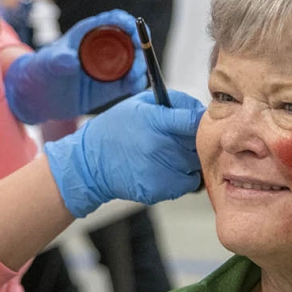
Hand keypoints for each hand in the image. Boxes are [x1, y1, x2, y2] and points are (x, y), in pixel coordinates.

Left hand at [3, 10, 146, 123]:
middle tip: (140, 59)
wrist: (39, 95)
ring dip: (140, 68)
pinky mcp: (112, 86)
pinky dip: (137, 83)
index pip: (115, 20)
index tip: (134, 29)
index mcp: (91, 33)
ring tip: (133, 79)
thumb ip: (59, 60)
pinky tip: (133, 86)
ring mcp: (110, 67)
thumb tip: (71, 62)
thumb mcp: (48, 62)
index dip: (127, 22)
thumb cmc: (42, 69)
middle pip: (132, 41)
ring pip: (135, 62)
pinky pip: (130, 82)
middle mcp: (105, 47)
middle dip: (141, 47)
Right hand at [44, 90, 204, 217]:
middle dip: (194, 141)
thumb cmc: (115, 129)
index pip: (194, 121)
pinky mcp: (160, 190)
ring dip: (189, 161)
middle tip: (182, 139)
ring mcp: (161, 171)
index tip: (197, 122)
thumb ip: (173, 102)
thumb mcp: (140, 103)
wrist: (91, 163)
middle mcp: (160, 147)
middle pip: (198, 145)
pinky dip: (182, 177)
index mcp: (156, 122)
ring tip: (170, 154)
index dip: (200, 121)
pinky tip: (165, 169)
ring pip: (195, 166)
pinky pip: (186, 183)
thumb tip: (199, 109)